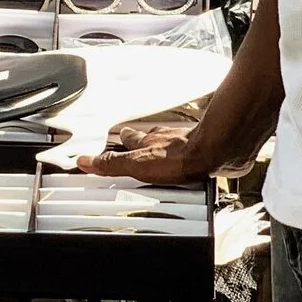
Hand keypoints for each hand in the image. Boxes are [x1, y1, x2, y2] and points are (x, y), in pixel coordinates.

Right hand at [77, 116, 205, 184]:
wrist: (216, 152)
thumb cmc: (179, 157)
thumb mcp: (136, 165)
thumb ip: (111, 164)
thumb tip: (85, 162)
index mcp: (146, 142)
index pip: (129, 138)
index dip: (124, 138)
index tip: (119, 136)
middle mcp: (166, 139)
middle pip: (151, 137)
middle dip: (145, 140)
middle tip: (141, 143)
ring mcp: (187, 142)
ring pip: (173, 141)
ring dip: (168, 146)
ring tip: (165, 154)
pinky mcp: (206, 149)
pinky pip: (195, 150)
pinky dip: (191, 154)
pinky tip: (193, 162)